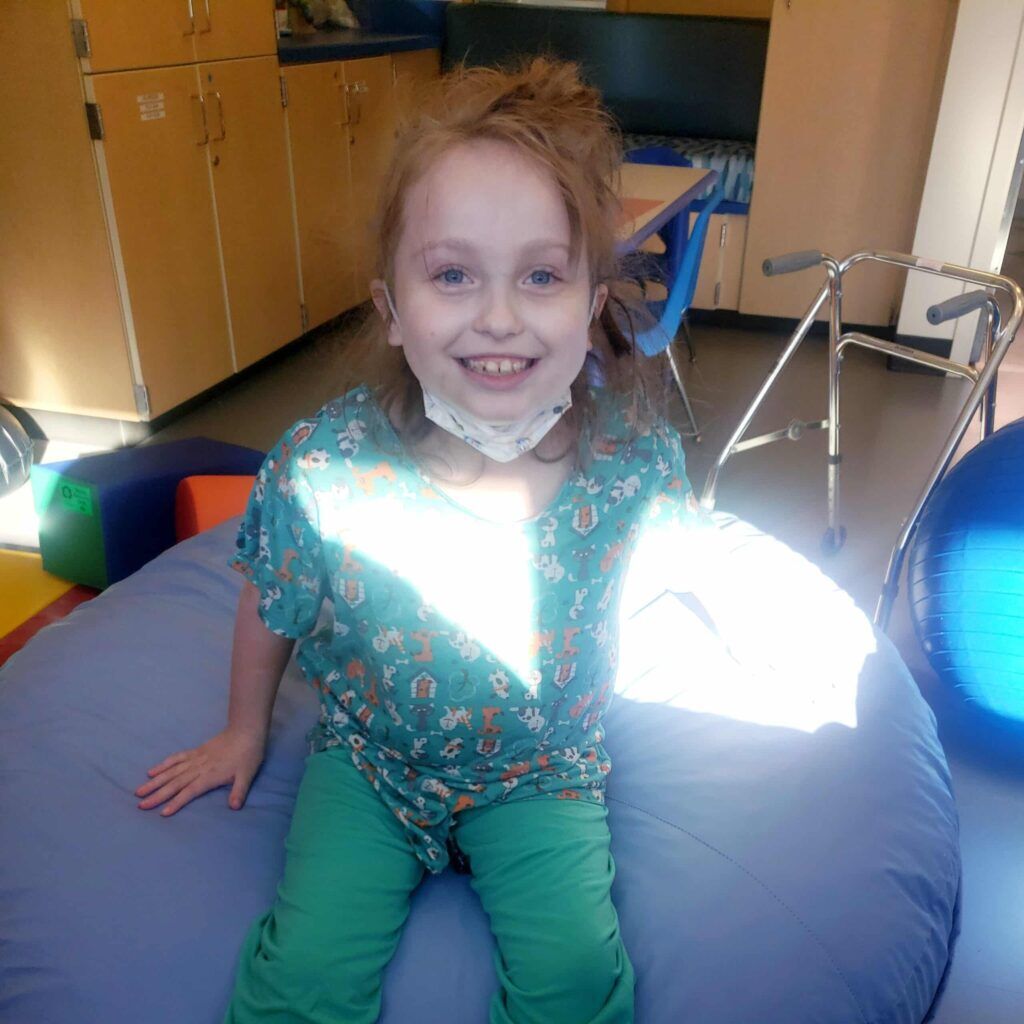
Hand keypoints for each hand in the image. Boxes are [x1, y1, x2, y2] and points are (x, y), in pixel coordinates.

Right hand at [135, 728, 265, 816]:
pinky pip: (176, 758)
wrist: (246, 730)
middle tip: (141, 805)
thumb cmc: (248, 754)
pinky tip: (152, 771)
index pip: (190, 791)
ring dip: (155, 782)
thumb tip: (234, 807)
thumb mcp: (247, 774)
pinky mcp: (195, 751)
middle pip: (175, 783)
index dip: (177, 802)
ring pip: (171, 772)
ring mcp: (195, 758)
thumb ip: (239, 791)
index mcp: (210, 775)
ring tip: (139, 791)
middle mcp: (199, 768)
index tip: (162, 813)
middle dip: (158, 795)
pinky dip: (163, 765)